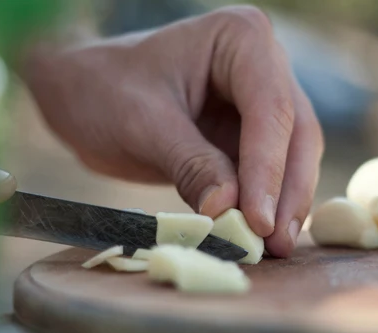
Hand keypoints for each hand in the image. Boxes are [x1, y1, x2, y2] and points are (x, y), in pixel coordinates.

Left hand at [20, 6, 323, 256]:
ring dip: (284, 204)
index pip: (270, 109)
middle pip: (295, 133)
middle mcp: (262, 65)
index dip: (269, 169)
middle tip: (277, 243)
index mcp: (240, 39)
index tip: (259, 221)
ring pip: (293, 156)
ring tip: (273, 248)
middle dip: (287, 192)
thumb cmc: (103, 90)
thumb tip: (228, 210)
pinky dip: (267, 204)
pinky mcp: (249, 136)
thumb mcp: (143, 124)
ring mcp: (259, 101)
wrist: (81, 94)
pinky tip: (262, 237)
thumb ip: (190, 164)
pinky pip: (271, 173)